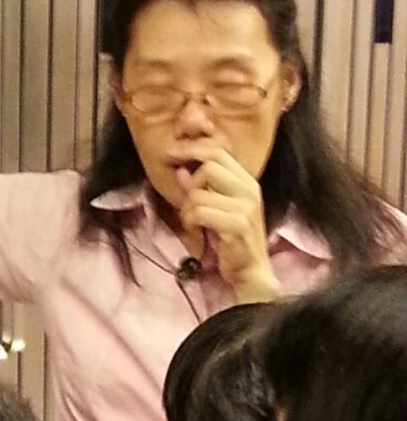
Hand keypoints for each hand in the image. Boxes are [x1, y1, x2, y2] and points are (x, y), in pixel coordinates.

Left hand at [178, 149, 278, 301]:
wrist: (250, 271)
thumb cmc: (231, 241)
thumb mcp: (215, 209)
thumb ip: (199, 188)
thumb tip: (181, 169)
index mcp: (246, 181)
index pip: (218, 151)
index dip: (191, 149)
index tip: (170, 155)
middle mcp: (249, 189)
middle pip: (208, 166)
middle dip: (190, 185)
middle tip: (188, 205)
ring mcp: (245, 206)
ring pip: (198, 193)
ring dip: (187, 210)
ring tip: (194, 224)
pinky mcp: (238, 224)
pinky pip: (199, 212)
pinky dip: (190, 223)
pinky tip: (197, 233)